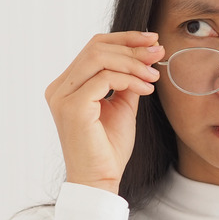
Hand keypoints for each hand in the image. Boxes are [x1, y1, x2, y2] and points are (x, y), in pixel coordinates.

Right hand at [45, 31, 164, 193]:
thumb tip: (146, 54)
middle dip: (132, 47)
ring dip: (133, 62)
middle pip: (96, 48)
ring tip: (154, 74)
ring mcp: (62, 97)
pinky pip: (105, 79)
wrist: (100, 180)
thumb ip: (127, 80)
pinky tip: (146, 89)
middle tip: (159, 52)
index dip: (124, 38)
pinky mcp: (72, 107)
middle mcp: (59, 88)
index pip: (94, 47)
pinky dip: (130, 80)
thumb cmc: (109, 148)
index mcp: (67, 85)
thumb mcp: (122, 106)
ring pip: (100, 58)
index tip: (152, 40)